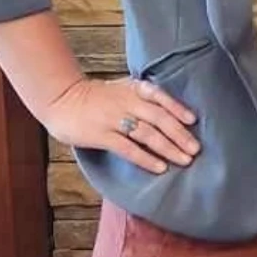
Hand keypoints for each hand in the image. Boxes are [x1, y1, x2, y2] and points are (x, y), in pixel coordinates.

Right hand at [42, 77, 198, 174]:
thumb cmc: (93, 97)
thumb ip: (140, 96)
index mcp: (132, 88)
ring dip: (169, 148)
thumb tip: (168, 112)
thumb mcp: (119, 88)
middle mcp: (126, 102)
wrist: (61, 100)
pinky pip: (129, 149)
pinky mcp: (102, 135)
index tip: (193, 120)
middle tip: (196, 149)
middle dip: (180, 134)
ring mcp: (114, 119)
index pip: (160, 96)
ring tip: (184, 160)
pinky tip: (160, 167)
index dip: (178, 108)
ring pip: (148, 134)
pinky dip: (146, 158)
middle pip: (159, 118)